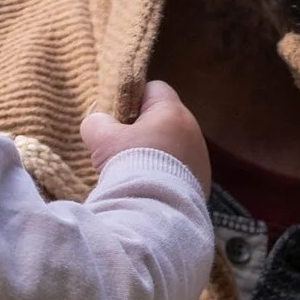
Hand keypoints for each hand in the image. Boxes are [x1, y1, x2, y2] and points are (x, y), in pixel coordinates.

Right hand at [85, 78, 208, 190]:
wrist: (155, 211)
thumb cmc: (130, 164)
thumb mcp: (102, 138)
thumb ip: (97, 122)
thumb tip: (98, 123)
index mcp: (172, 111)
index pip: (155, 88)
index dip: (134, 97)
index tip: (119, 115)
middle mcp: (193, 130)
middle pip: (165, 119)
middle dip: (144, 128)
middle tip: (122, 145)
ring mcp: (201, 158)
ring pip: (174, 146)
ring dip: (157, 153)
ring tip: (135, 170)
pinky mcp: (202, 183)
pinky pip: (181, 170)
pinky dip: (166, 174)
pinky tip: (149, 187)